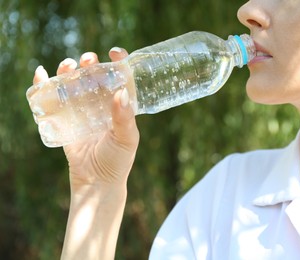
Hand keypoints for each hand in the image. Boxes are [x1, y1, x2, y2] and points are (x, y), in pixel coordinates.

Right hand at [33, 48, 138, 194]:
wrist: (96, 182)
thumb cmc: (117, 160)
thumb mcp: (127, 139)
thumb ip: (125, 118)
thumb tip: (121, 92)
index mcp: (120, 105)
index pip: (121, 77)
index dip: (119, 61)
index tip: (115, 52)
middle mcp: (101, 104)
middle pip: (94, 76)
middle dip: (90, 63)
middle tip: (87, 60)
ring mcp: (81, 110)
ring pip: (73, 83)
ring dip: (67, 70)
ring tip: (67, 66)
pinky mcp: (64, 119)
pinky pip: (53, 99)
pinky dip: (44, 85)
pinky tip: (41, 74)